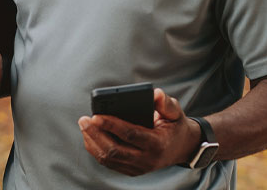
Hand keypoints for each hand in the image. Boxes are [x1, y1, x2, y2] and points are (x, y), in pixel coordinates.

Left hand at [78, 88, 199, 175]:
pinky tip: (89, 136)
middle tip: (84, 119)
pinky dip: (96, 150)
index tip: (96, 115)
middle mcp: (147, 159)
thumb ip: (166, 103)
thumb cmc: (175, 126)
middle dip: (96, 134)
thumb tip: (155, 94)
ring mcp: (138, 168)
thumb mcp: (175, 112)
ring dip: (93, 142)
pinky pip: (109, 162)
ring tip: (84, 125)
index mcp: (157, 144)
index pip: (130, 135)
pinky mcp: (131, 170)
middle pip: (114, 150)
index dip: (112, 125)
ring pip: (108, 158)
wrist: (182, 148)